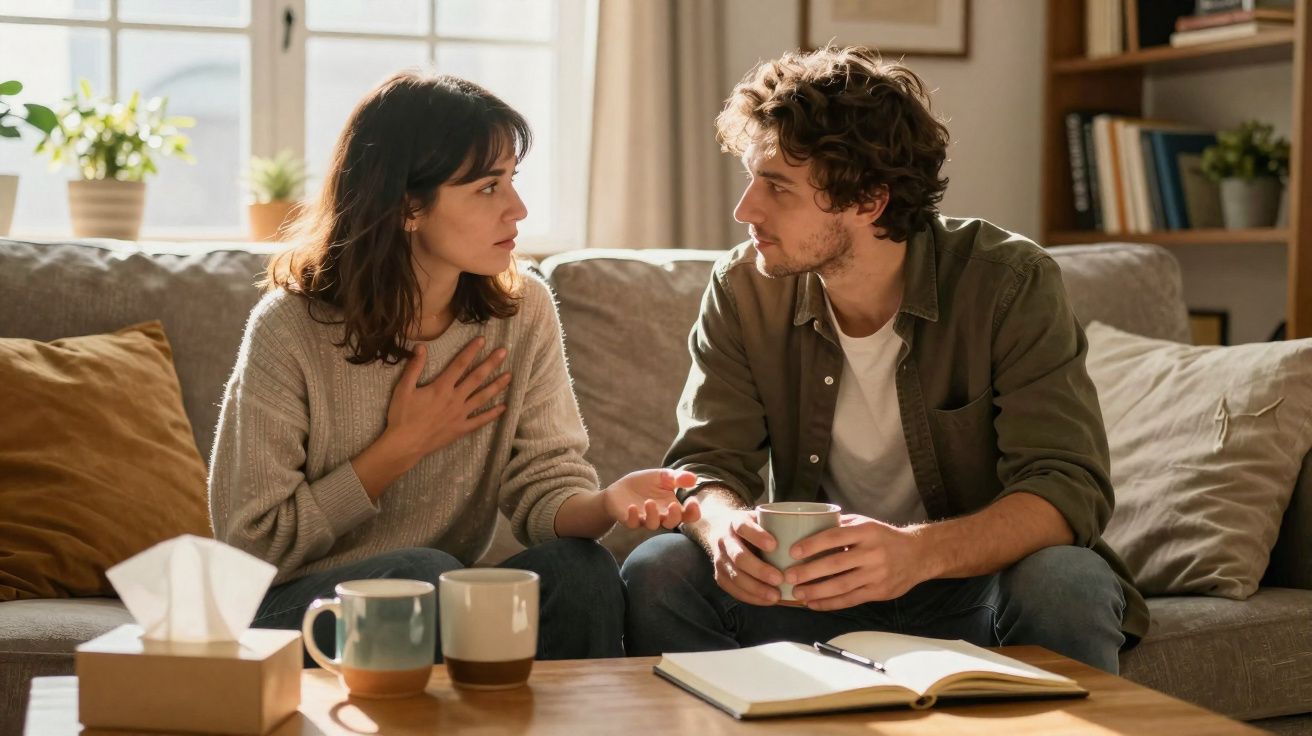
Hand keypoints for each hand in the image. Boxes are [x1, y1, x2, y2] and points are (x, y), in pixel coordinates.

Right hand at [382, 338, 510, 462]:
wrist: (404, 445)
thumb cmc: (402, 416)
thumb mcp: (403, 389)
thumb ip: (414, 367)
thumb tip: (421, 347)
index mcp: (441, 387)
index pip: (459, 364)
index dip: (471, 350)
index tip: (482, 340)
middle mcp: (454, 399)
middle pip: (476, 378)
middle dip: (491, 363)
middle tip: (504, 352)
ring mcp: (460, 415)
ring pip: (482, 397)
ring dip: (497, 385)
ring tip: (509, 376)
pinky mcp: (461, 429)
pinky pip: (480, 421)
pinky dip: (492, 414)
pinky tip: (503, 408)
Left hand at [604, 469, 701, 529]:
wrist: (621, 488)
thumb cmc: (646, 483)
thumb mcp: (663, 476)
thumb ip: (677, 477)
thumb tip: (694, 478)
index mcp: (672, 507)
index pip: (688, 515)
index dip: (693, 512)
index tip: (692, 501)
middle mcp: (661, 516)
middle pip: (672, 523)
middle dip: (674, 516)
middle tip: (673, 505)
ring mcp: (645, 518)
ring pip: (653, 525)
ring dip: (653, 515)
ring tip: (649, 502)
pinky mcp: (629, 519)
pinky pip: (633, 523)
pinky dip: (633, 517)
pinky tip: (632, 507)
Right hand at [704, 510, 785, 605]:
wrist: (720, 530)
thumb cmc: (751, 527)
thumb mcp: (760, 518)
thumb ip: (777, 526)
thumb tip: (807, 541)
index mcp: (735, 522)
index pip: (743, 527)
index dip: (757, 536)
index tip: (774, 545)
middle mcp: (724, 541)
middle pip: (739, 557)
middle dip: (760, 570)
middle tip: (779, 578)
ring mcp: (719, 560)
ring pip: (735, 577)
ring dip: (756, 588)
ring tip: (776, 596)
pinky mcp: (719, 576)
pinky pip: (733, 590)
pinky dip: (751, 597)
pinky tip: (767, 600)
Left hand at [784, 514, 930, 610]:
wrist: (919, 554)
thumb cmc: (884, 537)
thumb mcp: (866, 523)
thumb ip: (842, 525)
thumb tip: (809, 526)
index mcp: (866, 531)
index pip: (835, 537)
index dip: (813, 544)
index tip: (793, 552)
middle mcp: (872, 552)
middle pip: (836, 563)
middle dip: (809, 572)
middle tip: (789, 577)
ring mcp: (877, 574)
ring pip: (842, 585)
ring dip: (817, 591)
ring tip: (797, 594)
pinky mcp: (880, 591)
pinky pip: (851, 599)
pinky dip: (830, 603)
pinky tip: (814, 604)